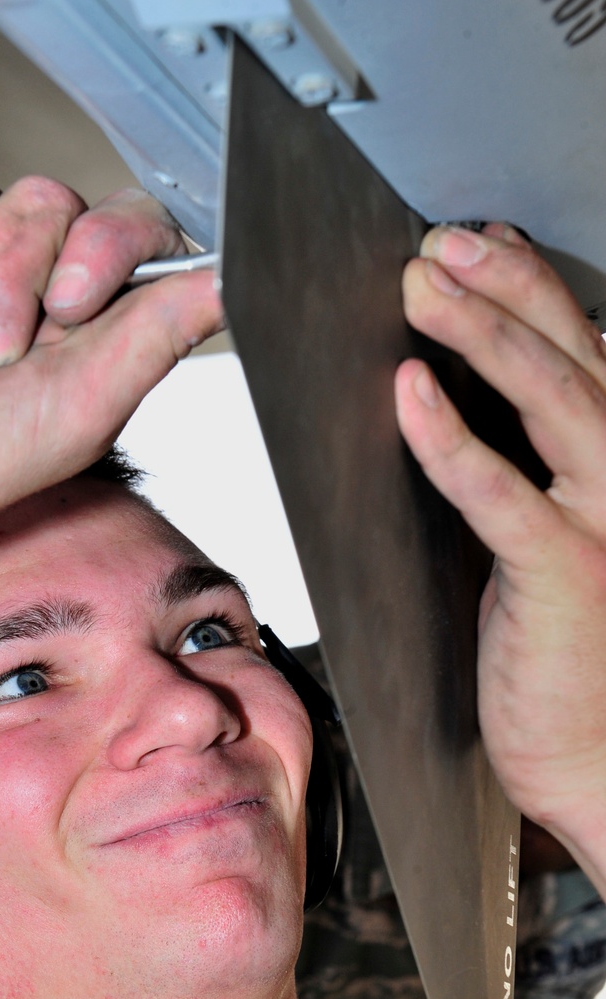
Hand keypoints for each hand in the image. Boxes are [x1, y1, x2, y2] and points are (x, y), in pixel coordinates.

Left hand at [397, 225, 605, 882]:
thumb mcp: (548, 539)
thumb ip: (528, 469)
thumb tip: (467, 401)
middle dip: (502, 284)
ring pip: (550, 400)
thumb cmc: (566, 652)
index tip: (477, 241)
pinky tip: (411, 395)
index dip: (529, 285)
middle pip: (570, 353)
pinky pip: (503, 493)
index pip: (582, 349)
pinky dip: (454, 439)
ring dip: (483, 334)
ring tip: (422, 287)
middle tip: (436, 241)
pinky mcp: (564, 573)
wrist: (596, 757)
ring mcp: (605, 521)